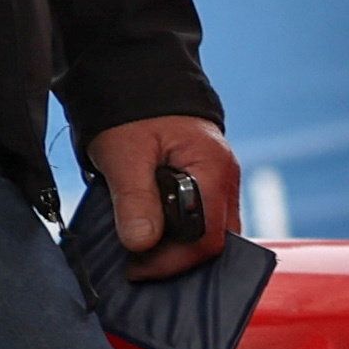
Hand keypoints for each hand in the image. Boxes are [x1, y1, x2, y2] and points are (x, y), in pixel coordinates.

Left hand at [86, 115, 240, 277]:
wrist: (138, 79)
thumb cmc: (132, 113)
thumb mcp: (124, 153)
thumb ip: (134, 198)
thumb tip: (142, 244)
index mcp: (212, 170)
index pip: (207, 239)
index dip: (173, 263)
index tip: (137, 269)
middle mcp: (225, 179)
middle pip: (215, 241)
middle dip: (177, 260)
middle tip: (138, 265)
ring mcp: (219, 182)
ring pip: (209, 233)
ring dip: (176, 248)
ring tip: (141, 253)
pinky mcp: (205, 184)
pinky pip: (200, 220)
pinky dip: (176, 234)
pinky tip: (149, 236)